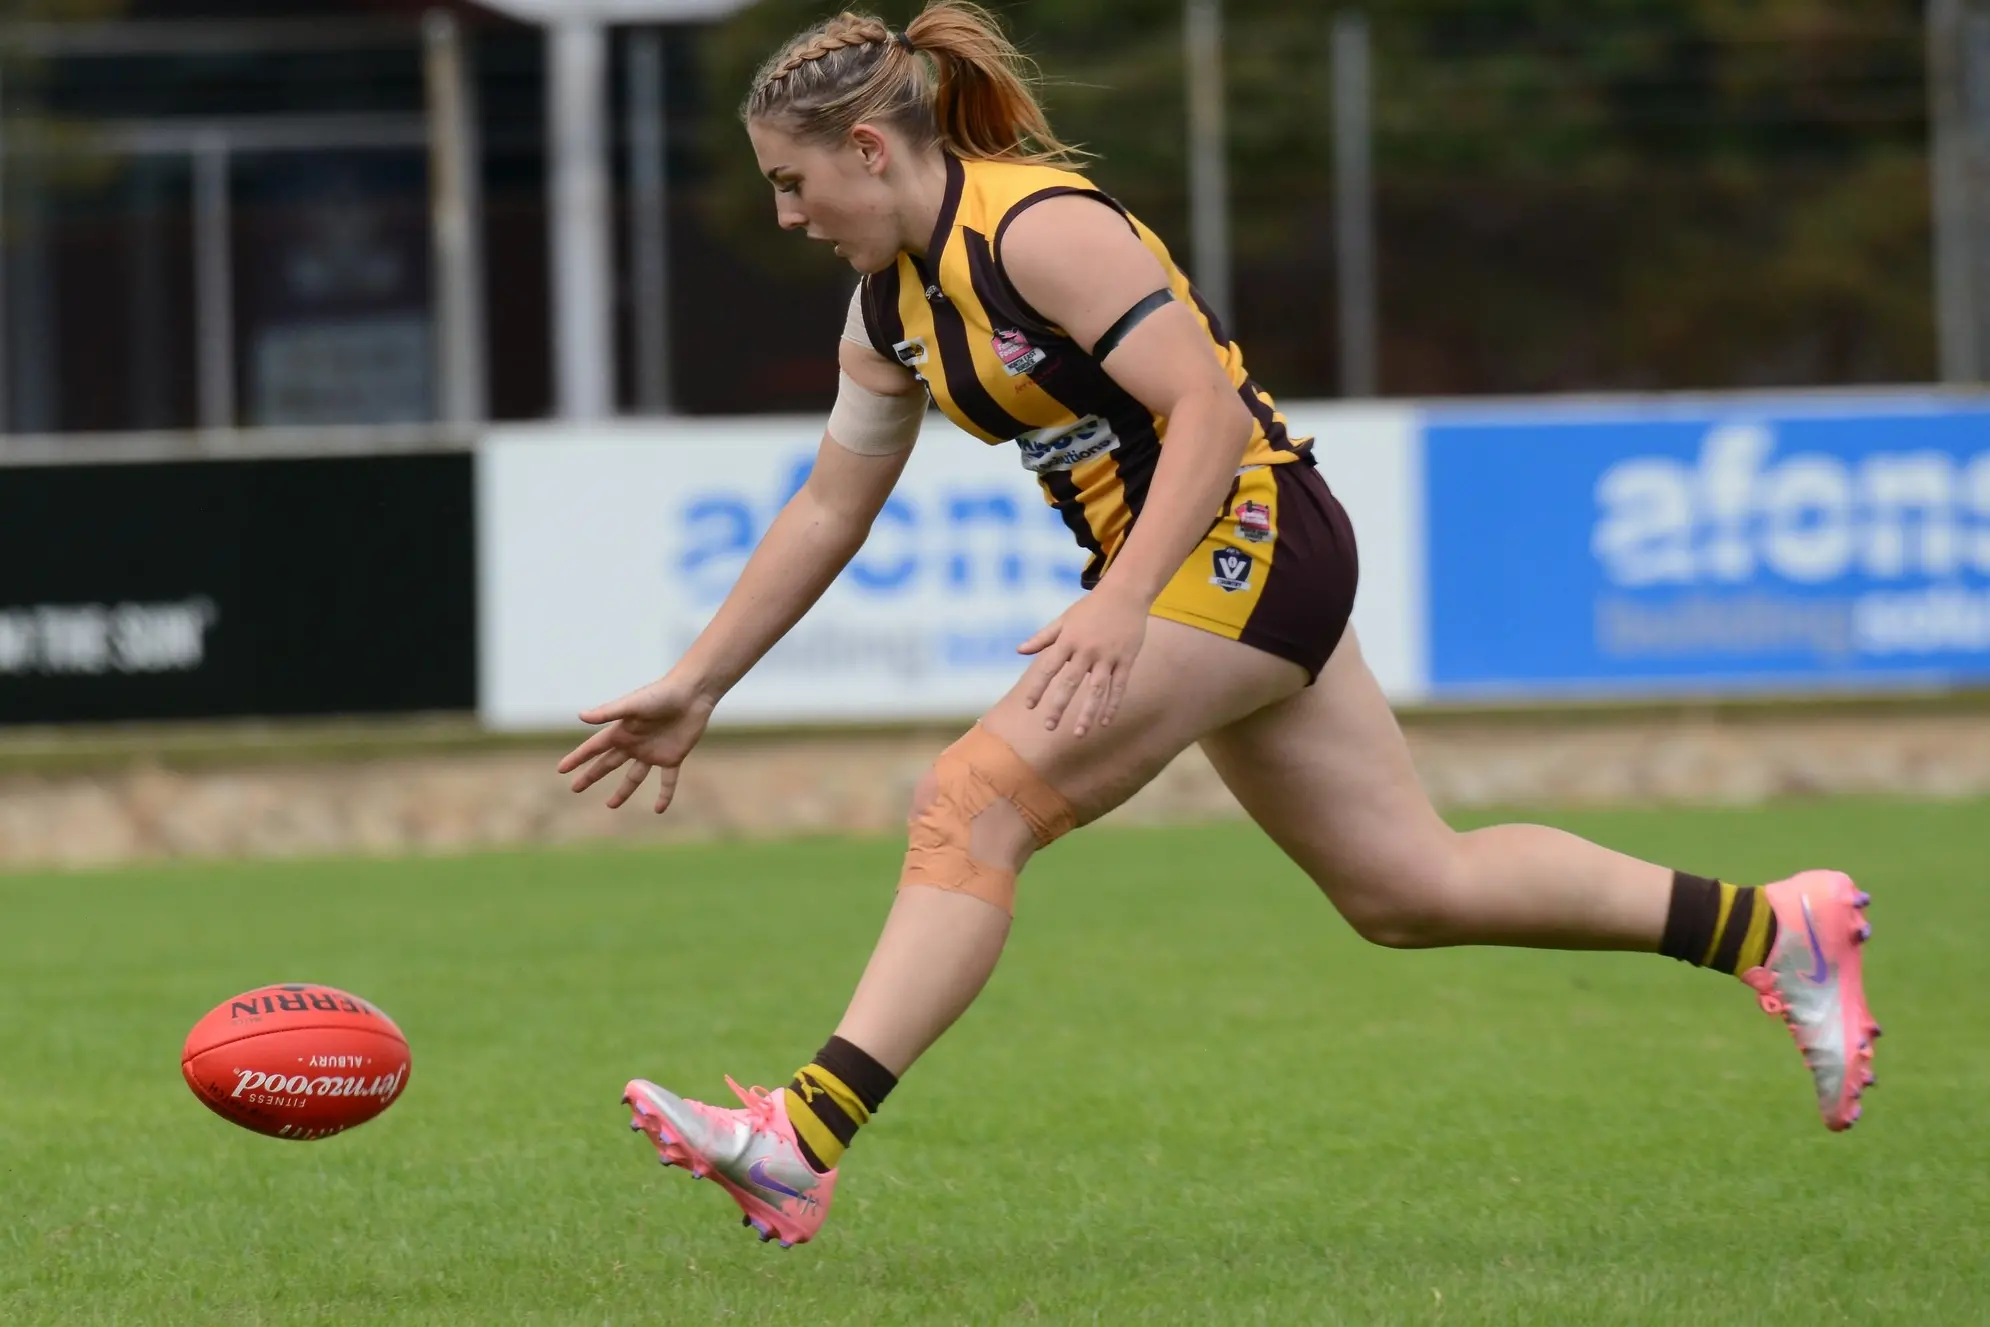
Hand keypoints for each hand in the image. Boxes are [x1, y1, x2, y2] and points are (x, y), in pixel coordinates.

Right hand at [556, 676, 716, 812]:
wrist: (691, 694)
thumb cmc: (660, 694)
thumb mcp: (632, 704)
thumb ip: (608, 712)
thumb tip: (580, 716)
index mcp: (621, 731)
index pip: (594, 748)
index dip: (578, 758)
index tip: (561, 769)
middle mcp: (634, 743)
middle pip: (607, 764)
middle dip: (591, 776)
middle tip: (575, 788)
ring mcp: (653, 752)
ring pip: (634, 777)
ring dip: (623, 791)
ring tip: (610, 806)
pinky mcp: (673, 757)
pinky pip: (667, 781)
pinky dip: (665, 795)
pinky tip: (659, 810)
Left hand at [1017, 587, 1148, 736]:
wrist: (1125, 593)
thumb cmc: (1090, 607)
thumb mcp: (1064, 620)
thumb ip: (1042, 637)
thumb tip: (1019, 651)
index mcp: (1068, 640)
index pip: (1049, 668)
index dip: (1038, 688)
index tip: (1029, 706)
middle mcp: (1087, 650)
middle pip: (1070, 682)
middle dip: (1058, 706)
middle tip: (1048, 726)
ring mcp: (1108, 656)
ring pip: (1097, 690)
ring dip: (1087, 713)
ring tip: (1078, 734)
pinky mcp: (1126, 659)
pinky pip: (1119, 686)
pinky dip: (1112, 705)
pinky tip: (1105, 723)